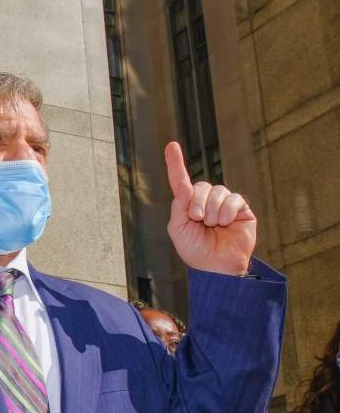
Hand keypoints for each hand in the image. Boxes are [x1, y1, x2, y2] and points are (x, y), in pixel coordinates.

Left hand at [165, 142, 255, 275]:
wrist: (216, 266)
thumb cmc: (195, 250)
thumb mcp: (178, 228)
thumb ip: (179, 206)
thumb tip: (186, 185)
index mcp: (187, 205)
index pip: (181, 181)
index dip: (175, 163)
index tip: (171, 146)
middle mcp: (205, 201)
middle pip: (201, 186)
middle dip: (197, 203)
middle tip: (198, 219)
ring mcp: (224, 204)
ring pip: (218, 191)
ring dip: (212, 210)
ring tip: (213, 226)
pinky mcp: (241, 209)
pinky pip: (234, 199)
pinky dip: (227, 211)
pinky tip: (226, 223)